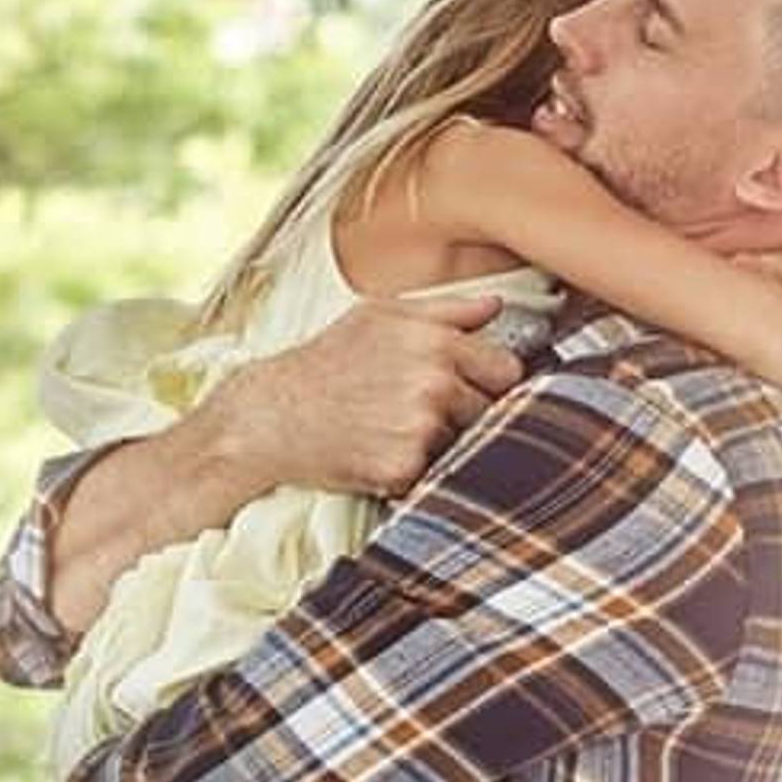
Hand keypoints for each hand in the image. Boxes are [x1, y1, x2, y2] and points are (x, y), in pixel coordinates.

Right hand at [214, 292, 527, 501]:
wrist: (273, 415)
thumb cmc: (327, 362)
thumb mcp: (381, 316)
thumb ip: (446, 311)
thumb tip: (495, 307)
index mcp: (437, 343)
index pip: (508, 371)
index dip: (492, 381)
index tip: (472, 386)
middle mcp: (434, 385)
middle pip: (493, 412)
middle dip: (467, 414)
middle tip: (422, 412)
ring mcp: (420, 430)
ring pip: (466, 444)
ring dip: (443, 443)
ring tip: (398, 430)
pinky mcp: (403, 470)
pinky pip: (434, 474)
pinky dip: (416, 470)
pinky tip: (384, 452)